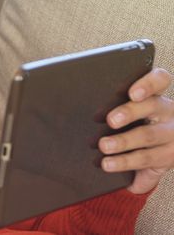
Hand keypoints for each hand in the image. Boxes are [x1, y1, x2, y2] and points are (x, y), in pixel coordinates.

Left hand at [98, 67, 173, 193]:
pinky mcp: (168, 157)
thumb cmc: (139, 123)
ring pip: (148, 135)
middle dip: (130, 112)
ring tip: (104, 146)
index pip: (160, 80)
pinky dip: (126, 162)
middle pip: (152, 106)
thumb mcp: (134, 111)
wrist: (166, 148)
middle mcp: (168, 112)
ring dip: (124, 142)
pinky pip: (146, 159)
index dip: (148, 83)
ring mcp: (171, 135)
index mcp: (156, 96)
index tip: (132, 92)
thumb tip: (81, 101)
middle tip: (110, 120)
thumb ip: (117, 105)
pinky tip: (108, 164)